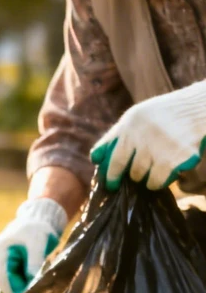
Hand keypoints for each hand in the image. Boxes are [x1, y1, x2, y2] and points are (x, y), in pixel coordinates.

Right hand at [0, 199, 67, 292]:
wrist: (41, 219)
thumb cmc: (37, 229)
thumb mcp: (37, 243)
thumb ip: (33, 261)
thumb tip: (31, 279)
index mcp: (0, 252)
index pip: (1, 276)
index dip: (12, 289)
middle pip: (5, 281)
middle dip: (18, 290)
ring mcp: (6, 262)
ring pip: (12, 281)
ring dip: (23, 287)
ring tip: (37, 292)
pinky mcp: (13, 264)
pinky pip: (17, 278)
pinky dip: (25, 282)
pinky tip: (35, 285)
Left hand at [90, 81, 205, 189]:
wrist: (197, 109)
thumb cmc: (164, 114)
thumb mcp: (136, 116)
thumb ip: (118, 134)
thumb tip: (96, 158)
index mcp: (129, 124)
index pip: (109, 151)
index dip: (107, 170)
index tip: (107, 182)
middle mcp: (140, 135)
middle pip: (121, 166)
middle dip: (120, 178)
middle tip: (123, 182)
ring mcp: (157, 148)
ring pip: (139, 175)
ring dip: (141, 179)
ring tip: (146, 176)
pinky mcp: (174, 158)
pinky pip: (157, 180)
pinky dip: (156, 183)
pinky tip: (158, 180)